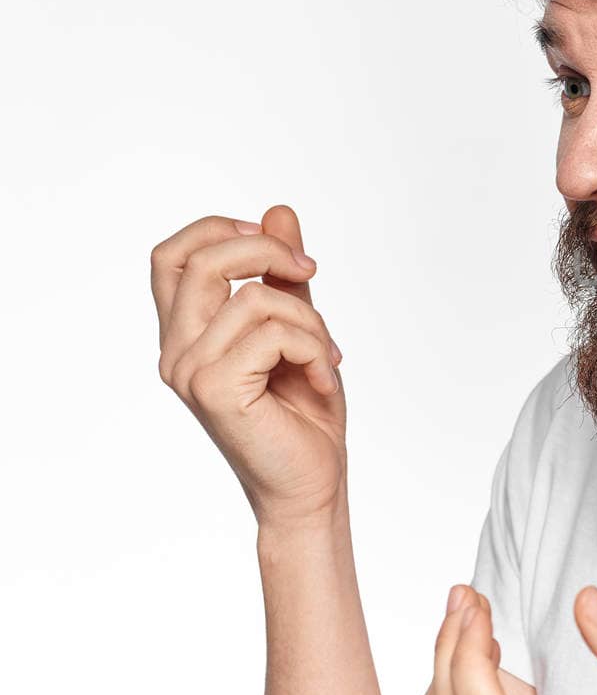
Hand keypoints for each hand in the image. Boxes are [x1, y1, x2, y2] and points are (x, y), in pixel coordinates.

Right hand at [151, 203, 346, 528]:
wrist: (312, 483)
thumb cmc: (303, 413)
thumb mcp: (298, 327)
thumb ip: (283, 275)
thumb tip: (278, 211)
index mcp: (187, 333)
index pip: (172, 256)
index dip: (218, 230)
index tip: (271, 241)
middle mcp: (176, 351)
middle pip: (204, 260)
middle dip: (269, 252)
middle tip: (310, 272)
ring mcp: (189, 371)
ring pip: (255, 299)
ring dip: (310, 321)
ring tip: (326, 356)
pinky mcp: (214, 390)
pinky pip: (273, 334)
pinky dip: (313, 349)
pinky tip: (322, 379)